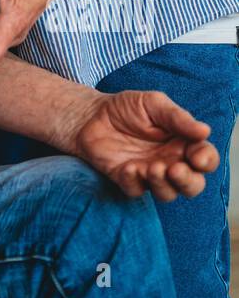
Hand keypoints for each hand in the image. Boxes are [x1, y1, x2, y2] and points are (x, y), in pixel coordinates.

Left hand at [63, 89, 218, 199]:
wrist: (91, 114)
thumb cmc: (127, 108)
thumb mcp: (154, 104)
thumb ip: (178, 118)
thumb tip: (205, 131)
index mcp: (183, 144)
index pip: (205, 159)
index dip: (206, 161)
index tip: (197, 157)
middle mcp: (170, 163)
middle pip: (192, 185)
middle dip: (188, 181)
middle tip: (175, 169)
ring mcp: (149, 174)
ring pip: (167, 194)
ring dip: (163, 184)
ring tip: (153, 167)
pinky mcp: (127, 180)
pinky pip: (136, 190)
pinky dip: (135, 182)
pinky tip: (129, 167)